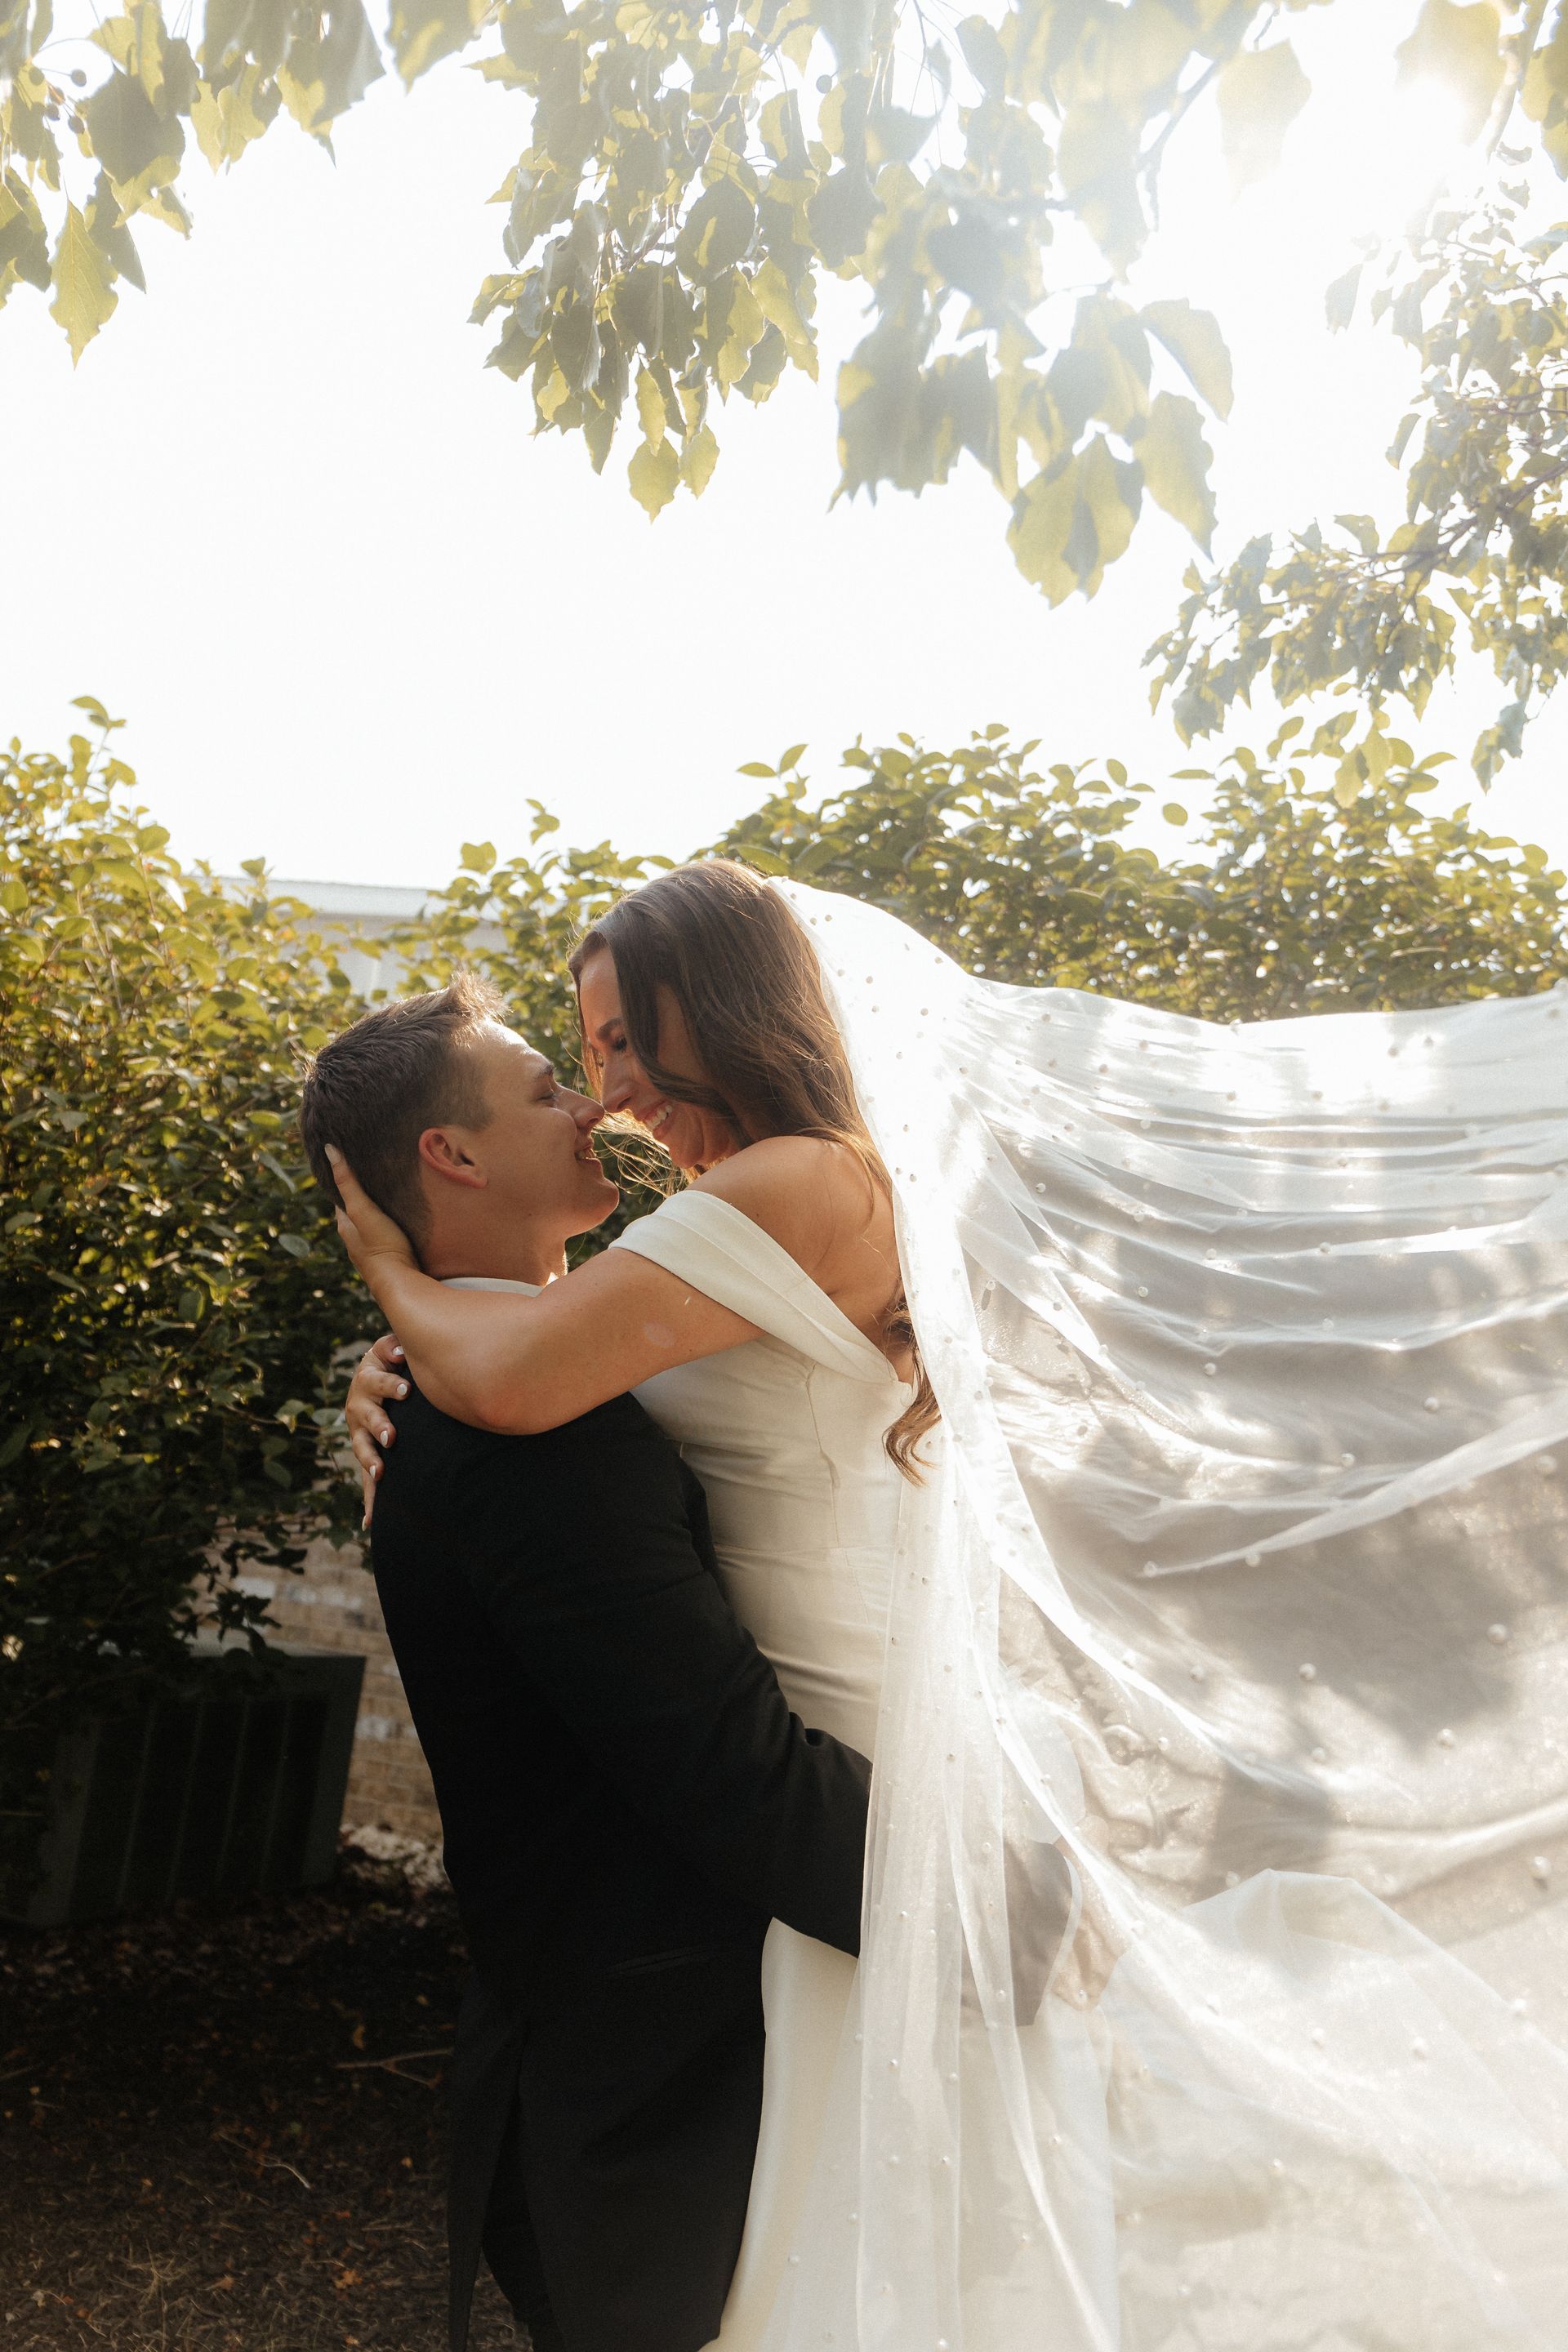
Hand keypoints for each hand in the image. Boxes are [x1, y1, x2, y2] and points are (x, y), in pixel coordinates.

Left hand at [326, 1145, 417, 1302]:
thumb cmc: (381, 1245)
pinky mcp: (389, 1258)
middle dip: (361, 1196)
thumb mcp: (362, 1209)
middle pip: (354, 1212)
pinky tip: (399, 1221)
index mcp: (345, 1226)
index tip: (351, 1164)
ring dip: (375, 1213)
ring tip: (389, 1196)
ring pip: (369, 1225)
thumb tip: (329, 1150)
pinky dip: (387, 1225)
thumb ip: (348, 1183)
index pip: (340, 1198)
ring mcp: (371, 1251)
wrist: (401, 1283)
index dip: (343, 1181)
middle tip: (374, 1177)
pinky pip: (384, 1236)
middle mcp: (354, 1240)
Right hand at [346, 1334, 408, 1527]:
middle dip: (380, 1427)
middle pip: (368, 1418)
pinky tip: (369, 1523)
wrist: (375, 1374)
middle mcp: (359, 1408)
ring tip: (381, 1474)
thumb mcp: (390, 1348)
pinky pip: (365, 1478)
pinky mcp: (367, 1452)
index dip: (392, 1385)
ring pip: (363, 1449)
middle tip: (392, 1437)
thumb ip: (394, 1347)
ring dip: (371, 1462)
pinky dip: (369, 1500)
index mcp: (368, 1380)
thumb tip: (402, 1349)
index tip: (407, 1390)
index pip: (379, 1382)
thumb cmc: (391, 1359)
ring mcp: (361, 1433)